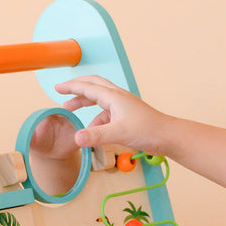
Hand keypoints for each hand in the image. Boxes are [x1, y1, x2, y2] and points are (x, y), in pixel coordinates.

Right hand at [55, 75, 169, 156]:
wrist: (168, 136)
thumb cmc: (148, 131)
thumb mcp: (118, 133)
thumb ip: (96, 136)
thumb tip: (76, 138)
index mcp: (114, 97)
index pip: (88, 87)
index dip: (71, 87)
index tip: (57, 87)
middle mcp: (118, 98)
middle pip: (94, 86)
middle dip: (77, 88)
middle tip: (62, 92)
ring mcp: (124, 106)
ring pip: (100, 99)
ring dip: (85, 103)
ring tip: (71, 110)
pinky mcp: (128, 116)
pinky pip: (107, 113)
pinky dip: (96, 118)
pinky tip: (92, 131)